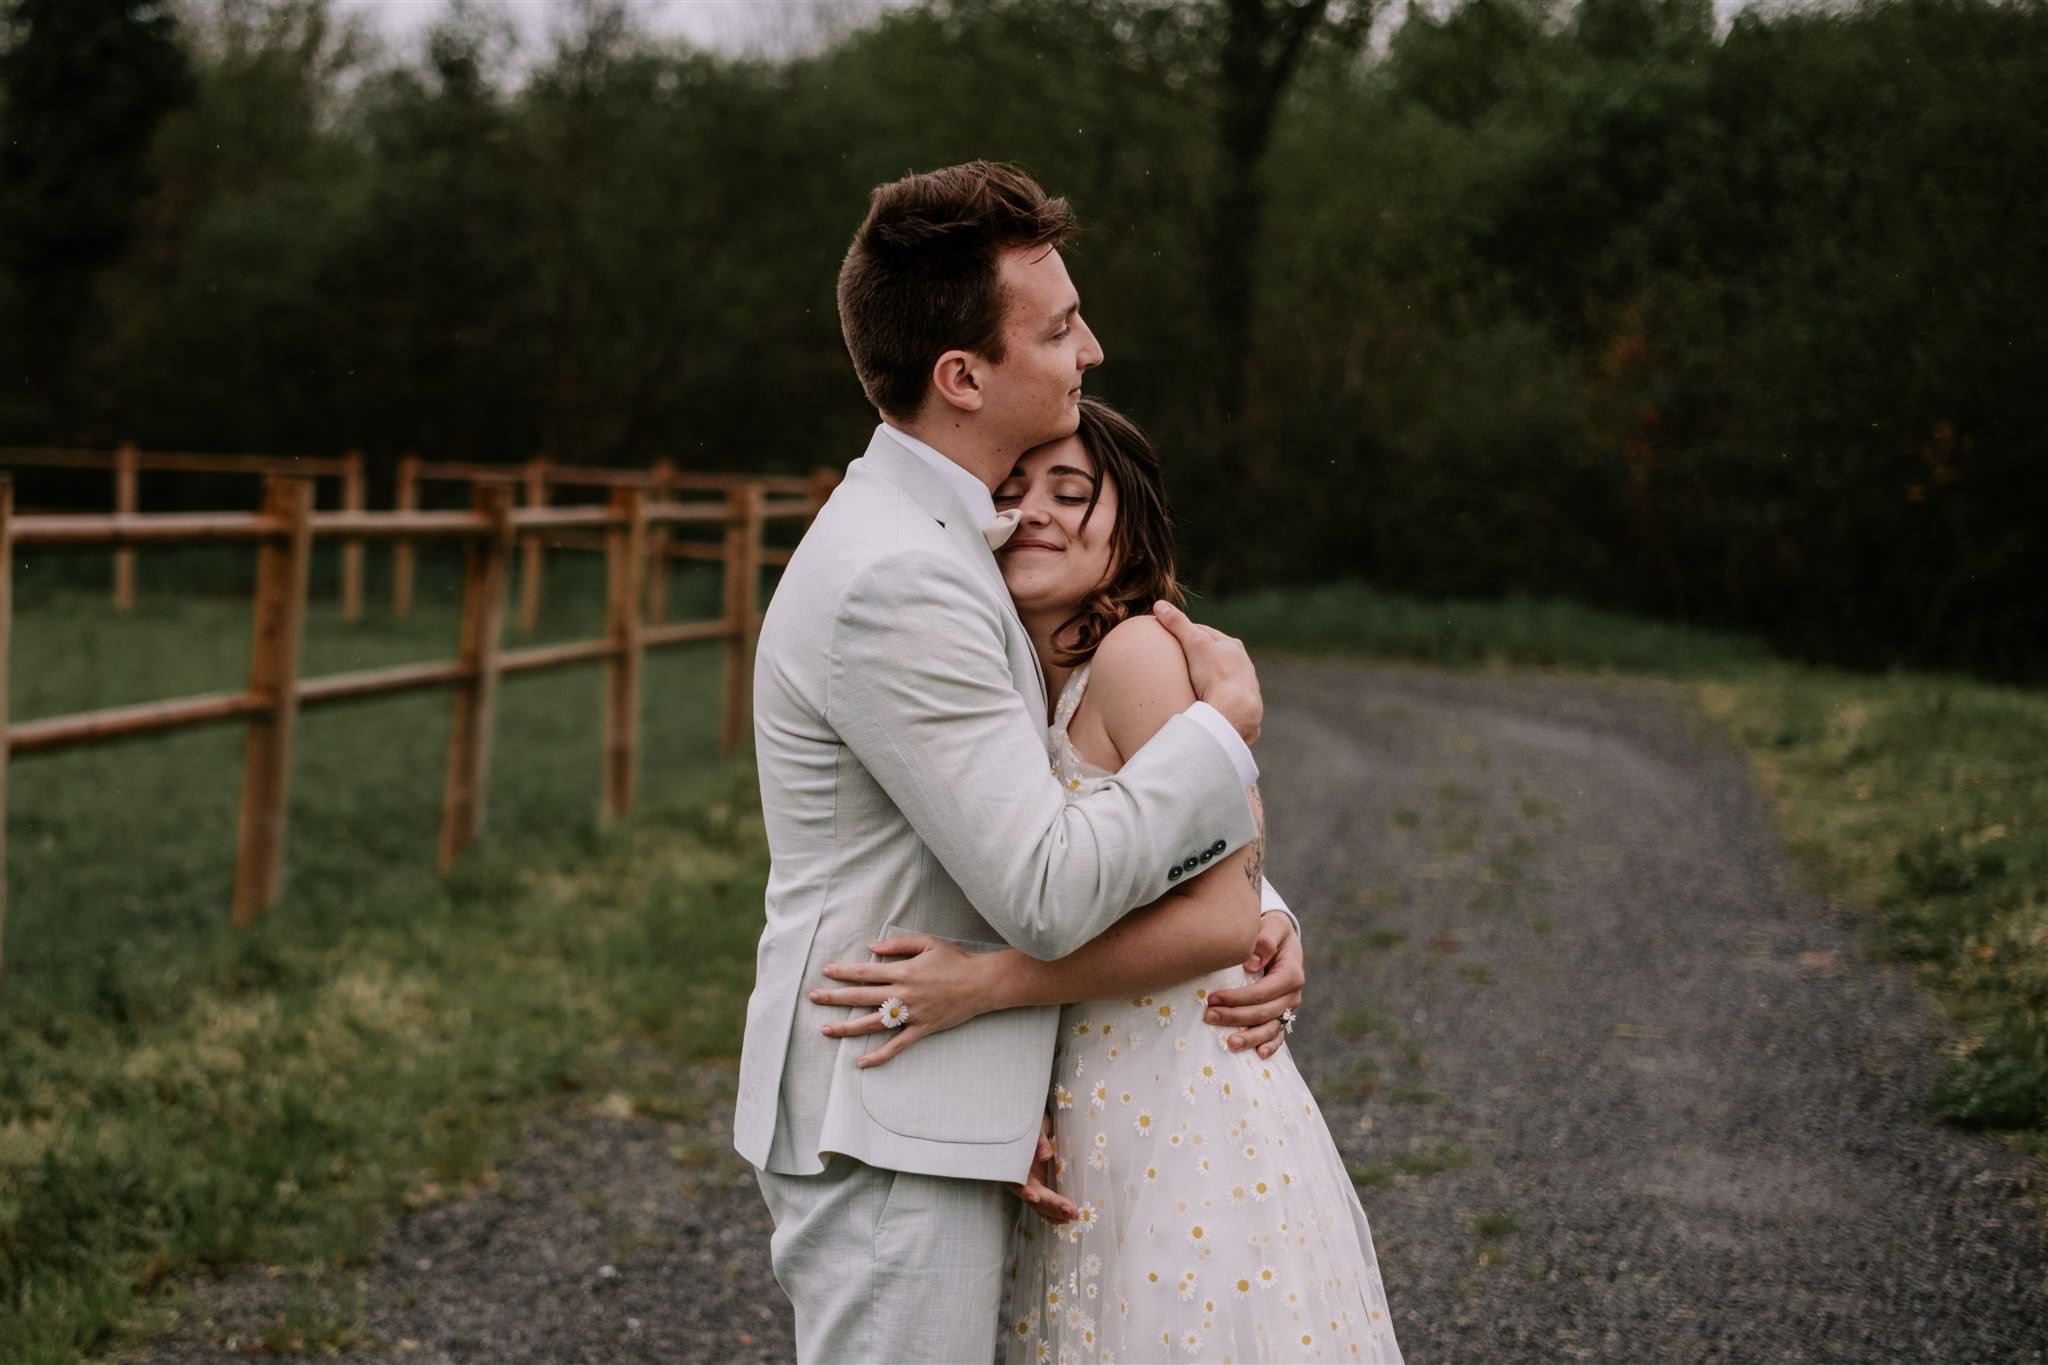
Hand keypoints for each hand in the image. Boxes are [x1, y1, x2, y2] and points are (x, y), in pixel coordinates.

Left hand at [810, 935, 996, 1067]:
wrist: (981, 984)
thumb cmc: (955, 960)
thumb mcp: (928, 943)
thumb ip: (898, 945)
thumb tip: (871, 948)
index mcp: (903, 971)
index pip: (866, 972)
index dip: (844, 973)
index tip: (826, 973)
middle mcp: (903, 994)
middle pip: (862, 997)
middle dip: (835, 997)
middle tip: (814, 997)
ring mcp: (912, 1014)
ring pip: (873, 1023)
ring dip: (848, 1027)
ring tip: (827, 1029)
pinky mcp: (922, 1029)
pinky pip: (897, 1045)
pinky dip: (880, 1055)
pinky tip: (862, 1062)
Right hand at [1009, 1114, 1075, 1224]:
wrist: (1034, 1124)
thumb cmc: (1032, 1125)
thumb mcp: (1036, 1129)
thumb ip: (1039, 1141)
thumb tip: (1045, 1155)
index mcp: (1017, 1164)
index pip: (1018, 1180)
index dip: (1025, 1191)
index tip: (1035, 1197)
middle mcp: (1023, 1178)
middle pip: (1034, 1197)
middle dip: (1051, 1206)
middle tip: (1070, 1210)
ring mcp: (1032, 1183)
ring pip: (1040, 1205)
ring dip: (1055, 1213)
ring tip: (1072, 1217)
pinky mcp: (1041, 1186)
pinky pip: (1046, 1203)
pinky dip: (1054, 1213)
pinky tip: (1067, 1218)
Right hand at [1151, 600, 1261, 744]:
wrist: (1235, 714)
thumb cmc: (1215, 675)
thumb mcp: (1194, 644)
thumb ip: (1178, 624)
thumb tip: (1159, 604)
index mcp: (1233, 647)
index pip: (1205, 634)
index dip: (1185, 634)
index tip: (1168, 638)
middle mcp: (1244, 666)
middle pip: (1215, 658)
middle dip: (1198, 659)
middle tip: (1175, 663)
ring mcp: (1245, 689)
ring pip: (1222, 681)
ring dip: (1208, 682)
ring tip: (1188, 687)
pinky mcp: (1243, 711)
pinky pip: (1225, 703)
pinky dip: (1214, 701)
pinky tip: (1203, 707)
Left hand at [1203, 910, 1303, 1058]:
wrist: (1281, 938)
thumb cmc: (1272, 931)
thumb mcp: (1272, 926)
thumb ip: (1264, 940)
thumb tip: (1251, 963)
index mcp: (1291, 974)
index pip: (1262, 992)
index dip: (1237, 998)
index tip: (1212, 998)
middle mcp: (1293, 995)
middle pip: (1263, 1012)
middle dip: (1235, 1017)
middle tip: (1208, 1016)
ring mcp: (1289, 1008)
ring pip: (1271, 1028)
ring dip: (1250, 1037)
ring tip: (1228, 1044)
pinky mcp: (1284, 1015)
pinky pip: (1279, 1035)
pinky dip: (1271, 1046)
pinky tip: (1259, 1055)